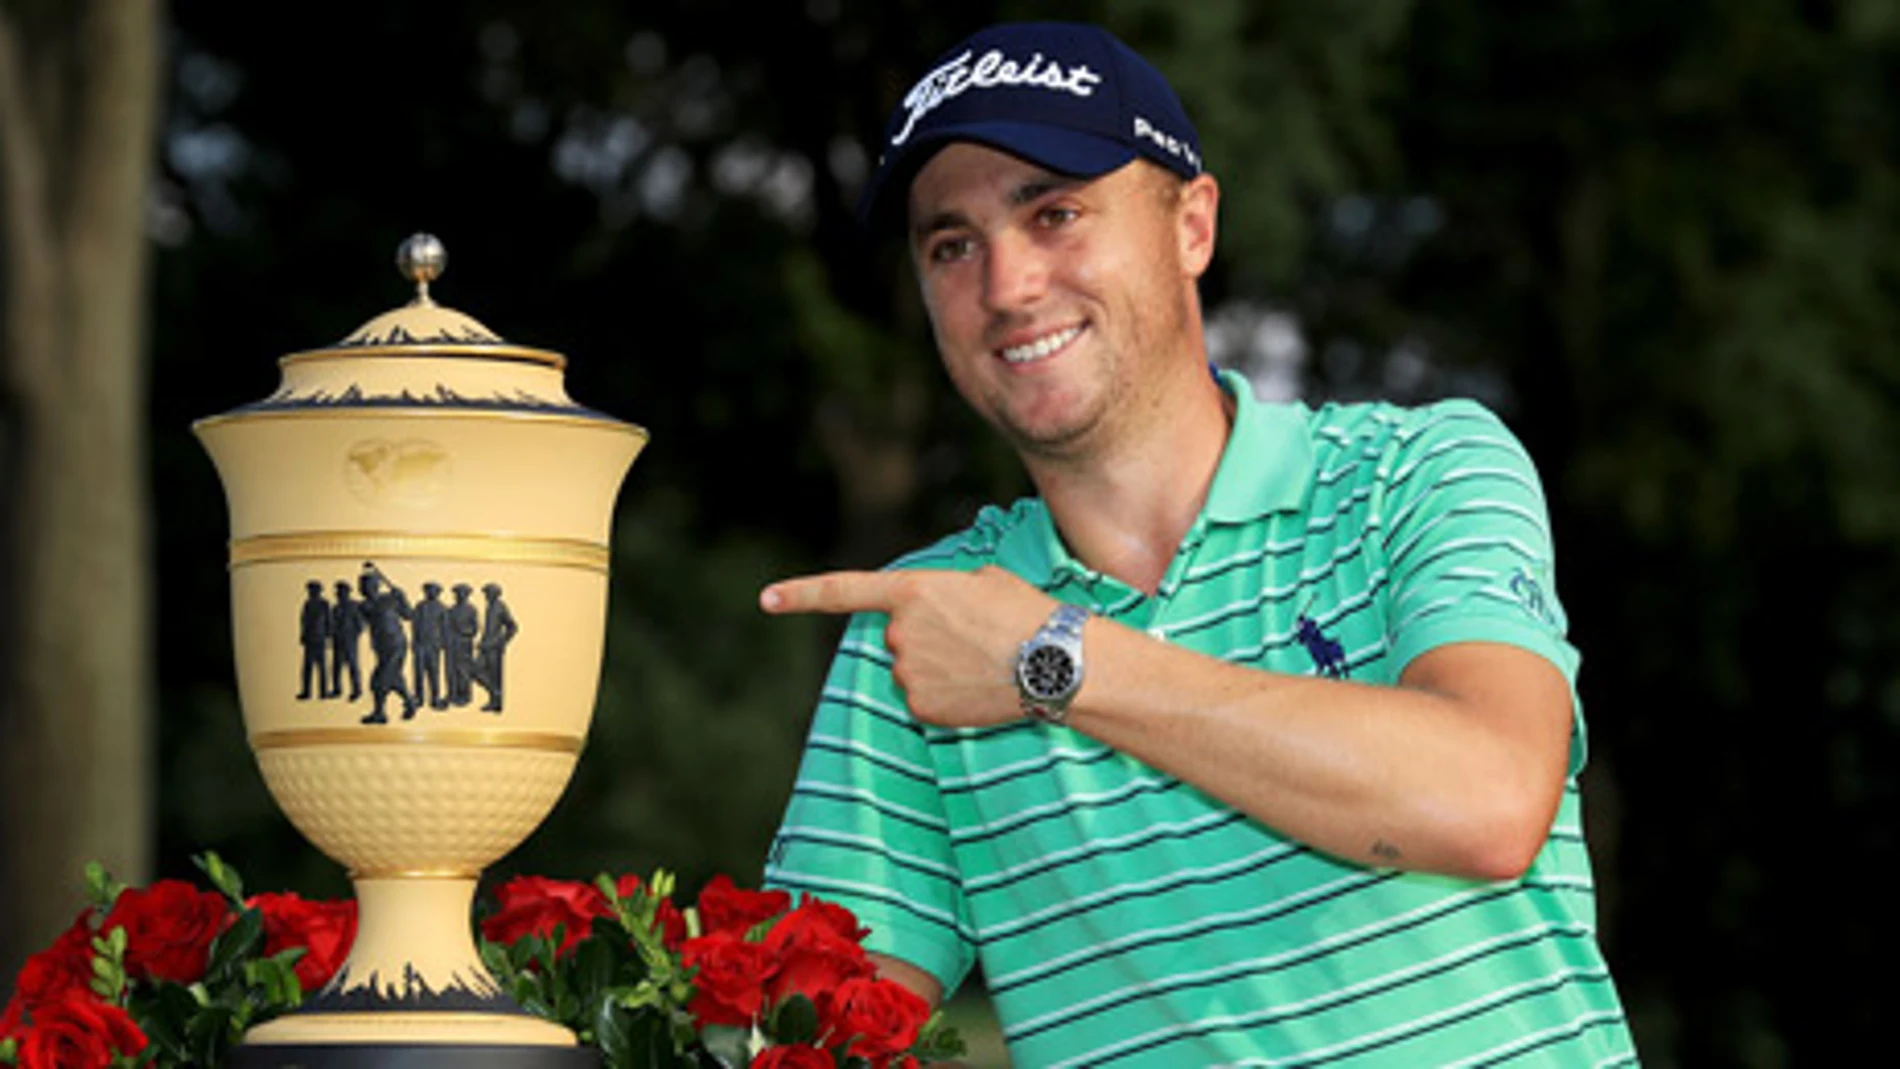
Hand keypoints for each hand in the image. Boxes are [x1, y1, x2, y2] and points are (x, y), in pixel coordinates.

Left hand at [760, 565, 1055, 726]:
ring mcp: (908, 673)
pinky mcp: (922, 708)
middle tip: (973, 635)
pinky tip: (979, 687)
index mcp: (912, 591)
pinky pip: (924, 699)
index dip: (801, 594)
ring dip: (939, 666)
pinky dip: (946, 695)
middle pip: (896, 636)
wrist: (1055, 662)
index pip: (844, 590)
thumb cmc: (1027, 612)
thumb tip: (936, 611)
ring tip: (984, 660)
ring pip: (911, 669)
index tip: (765, 599)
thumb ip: (943, 591)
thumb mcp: (983, 580)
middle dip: (926, 636)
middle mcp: (899, 633)